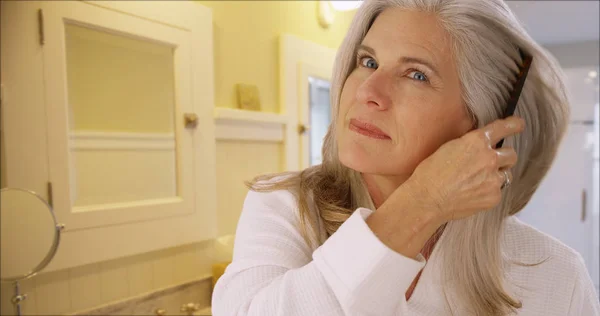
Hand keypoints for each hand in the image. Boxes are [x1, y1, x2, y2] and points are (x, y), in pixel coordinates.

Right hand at [405, 116, 524, 222]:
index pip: (503, 128)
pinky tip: (472, 194)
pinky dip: (488, 192)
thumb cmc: (431, 173)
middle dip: (503, 158)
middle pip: (511, 154)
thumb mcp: (448, 148)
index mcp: (476, 141)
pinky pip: (498, 191)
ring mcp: (493, 179)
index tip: (518, 124)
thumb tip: (479, 146)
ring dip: (496, 175)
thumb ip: (469, 145)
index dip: (514, 125)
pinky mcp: (493, 197)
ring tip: (477, 182)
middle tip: (491, 164)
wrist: (427, 199)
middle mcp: (489, 158)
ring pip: (506, 174)